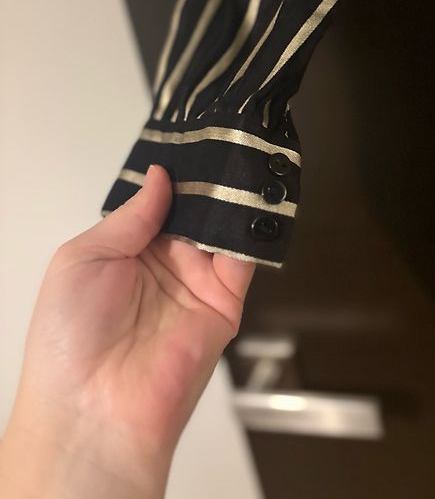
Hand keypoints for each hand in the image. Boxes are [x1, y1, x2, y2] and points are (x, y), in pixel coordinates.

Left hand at [0, 164, 254, 498]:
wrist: (93, 410)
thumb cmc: (70, 336)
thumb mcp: (83, 258)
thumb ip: (129, 216)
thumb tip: (160, 176)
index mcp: (127, 249)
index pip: (160, 200)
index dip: (174, 172)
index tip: (189, 138)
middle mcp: (165, 262)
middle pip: (195, 208)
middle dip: (207, 178)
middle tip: (222, 136)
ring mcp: (197, 281)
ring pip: (222, 226)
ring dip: (231, 195)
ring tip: (241, 154)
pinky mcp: (225, 301)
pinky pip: (243, 257)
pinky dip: (252, 227)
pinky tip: (253, 195)